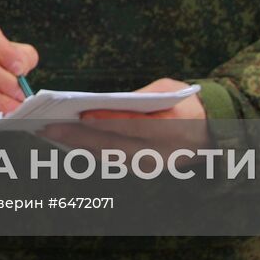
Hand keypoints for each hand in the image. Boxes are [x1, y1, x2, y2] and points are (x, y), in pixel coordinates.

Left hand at [42, 78, 211, 155]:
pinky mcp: (144, 170)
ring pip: (109, 157)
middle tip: (49, 127)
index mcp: (171, 126)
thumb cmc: (184, 102)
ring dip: (78, 146)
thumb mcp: (167, 89)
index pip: (133, 125)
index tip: (81, 114)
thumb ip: (138, 97)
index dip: (106, 120)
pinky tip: (68, 142)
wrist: (210, 132)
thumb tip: (101, 104)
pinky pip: (112, 161)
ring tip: (51, 134)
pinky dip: (89, 152)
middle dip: (79, 137)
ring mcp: (152, 164)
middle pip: (114, 145)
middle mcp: (161, 151)